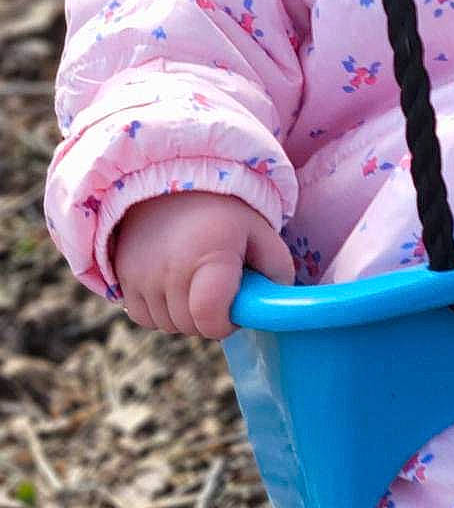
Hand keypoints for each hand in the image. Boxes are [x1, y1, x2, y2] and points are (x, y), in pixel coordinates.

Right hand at [112, 191, 295, 338]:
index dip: (226, 322)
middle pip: (191, 326)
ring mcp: (141, 274)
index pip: (211, 318)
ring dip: (184, 314)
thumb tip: (275, 306)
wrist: (169, 181)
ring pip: (168, 325)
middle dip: (209, 316)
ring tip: (194, 280)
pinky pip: (143, 317)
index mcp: (212, 255)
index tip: (233, 306)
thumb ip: (277, 270)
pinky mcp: (122, 276)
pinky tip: (171, 283)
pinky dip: (160, 310)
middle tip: (217, 287)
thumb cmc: (222, 211)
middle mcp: (172, 268)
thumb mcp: (259, 231)